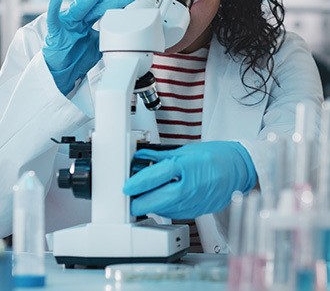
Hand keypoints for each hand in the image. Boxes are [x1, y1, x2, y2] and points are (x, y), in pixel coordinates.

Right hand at [43, 0, 135, 94]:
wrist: (60, 72)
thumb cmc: (75, 57)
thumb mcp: (96, 46)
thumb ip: (107, 37)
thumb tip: (124, 33)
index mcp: (88, 21)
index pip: (104, 9)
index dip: (118, 3)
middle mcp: (78, 19)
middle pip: (97, 5)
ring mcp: (67, 23)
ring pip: (81, 6)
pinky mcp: (55, 32)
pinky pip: (53, 19)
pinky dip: (53, 7)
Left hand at [123, 141, 256, 219]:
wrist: (239, 168)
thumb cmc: (216, 156)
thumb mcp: (185, 150)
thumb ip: (161, 157)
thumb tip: (143, 157)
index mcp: (186, 167)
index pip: (155, 177)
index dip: (137, 183)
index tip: (126, 186)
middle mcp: (191, 187)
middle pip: (158, 200)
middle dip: (140, 202)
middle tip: (130, 198)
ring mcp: (197, 201)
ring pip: (166, 210)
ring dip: (152, 206)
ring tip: (143, 198)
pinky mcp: (200, 210)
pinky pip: (177, 214)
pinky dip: (166, 209)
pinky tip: (160, 202)